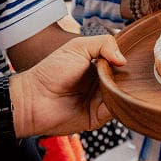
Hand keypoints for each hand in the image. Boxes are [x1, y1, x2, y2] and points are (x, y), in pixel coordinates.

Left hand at [12, 35, 126, 137]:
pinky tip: (106, 99)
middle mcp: (102, 84)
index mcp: (99, 67)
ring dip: (121, 91)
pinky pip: (113, 112)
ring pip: (122, 96)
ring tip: (113, 85)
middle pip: (124, 81)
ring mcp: (100, 101)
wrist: (32, 98)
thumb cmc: (50, 71)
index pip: (121, 63)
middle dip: (127, 77)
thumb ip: (104, 43)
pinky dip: (114, 106)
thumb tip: (123, 59)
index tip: (128, 58)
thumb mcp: (78, 46)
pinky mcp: (97, 117)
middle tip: (122, 73)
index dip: (126, 60)